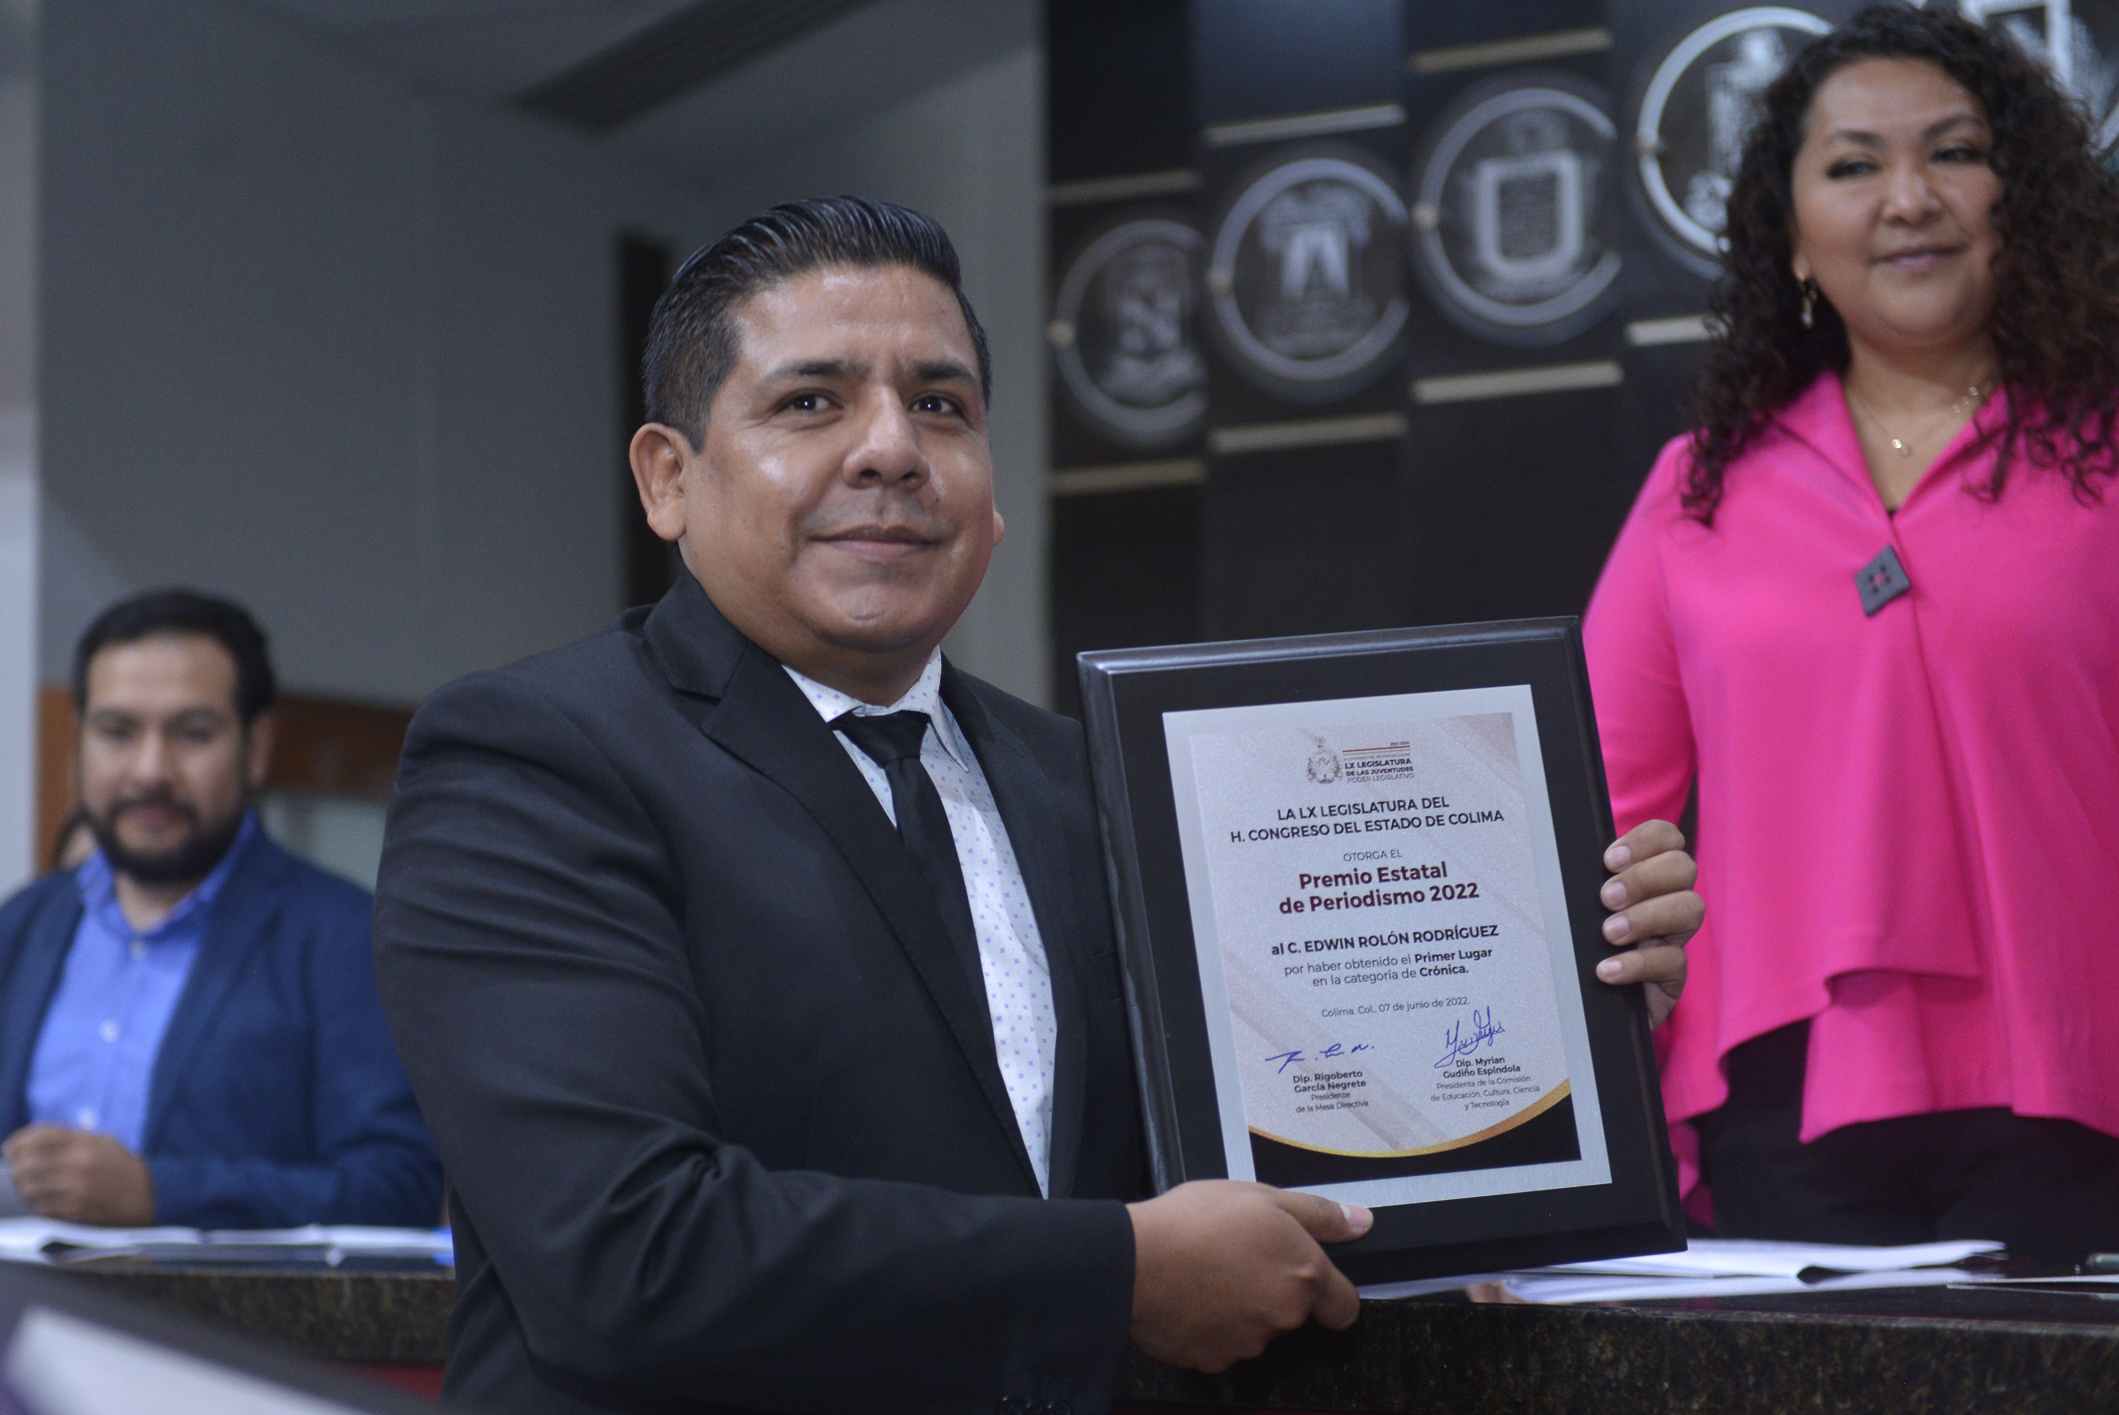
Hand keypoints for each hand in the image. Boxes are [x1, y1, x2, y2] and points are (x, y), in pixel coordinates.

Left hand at [2, 1126, 155, 1225]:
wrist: (147, 1195)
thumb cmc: (121, 1166)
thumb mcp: (103, 1142)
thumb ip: (71, 1138)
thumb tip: (33, 1139)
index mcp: (85, 1143)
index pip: (39, 1137)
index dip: (18, 1142)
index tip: (9, 1148)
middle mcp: (79, 1164)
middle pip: (28, 1164)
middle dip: (15, 1167)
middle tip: (14, 1170)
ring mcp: (76, 1189)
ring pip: (30, 1189)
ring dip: (23, 1188)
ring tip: (25, 1186)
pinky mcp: (75, 1210)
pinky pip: (42, 1208)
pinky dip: (36, 1204)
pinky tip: (41, 1201)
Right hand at [1127, 1179, 1369, 1372]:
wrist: (1132, 1261)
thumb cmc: (1194, 1222)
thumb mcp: (1261, 1196)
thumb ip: (1318, 1214)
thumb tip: (1361, 1221)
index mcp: (1303, 1275)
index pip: (1345, 1307)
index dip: (1331, 1293)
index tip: (1307, 1278)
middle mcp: (1283, 1317)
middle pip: (1293, 1313)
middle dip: (1272, 1290)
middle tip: (1238, 1255)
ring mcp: (1248, 1344)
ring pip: (1255, 1330)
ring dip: (1240, 1308)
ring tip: (1207, 1272)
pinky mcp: (1212, 1361)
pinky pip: (1220, 1344)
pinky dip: (1210, 1326)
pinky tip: (1189, 1297)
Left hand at [1593, 819, 1700, 1028]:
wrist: (1582, 1008)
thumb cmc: (1576, 949)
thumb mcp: (1576, 912)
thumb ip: (1581, 886)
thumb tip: (1560, 864)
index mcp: (1643, 876)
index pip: (1666, 838)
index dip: (1645, 841)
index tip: (1609, 860)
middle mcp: (1665, 900)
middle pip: (1683, 868)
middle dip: (1644, 878)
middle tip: (1607, 898)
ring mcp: (1672, 938)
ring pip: (1690, 909)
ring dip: (1647, 916)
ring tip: (1609, 933)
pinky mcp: (1672, 977)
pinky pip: (1674, 962)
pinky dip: (1638, 963)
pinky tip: (1608, 970)